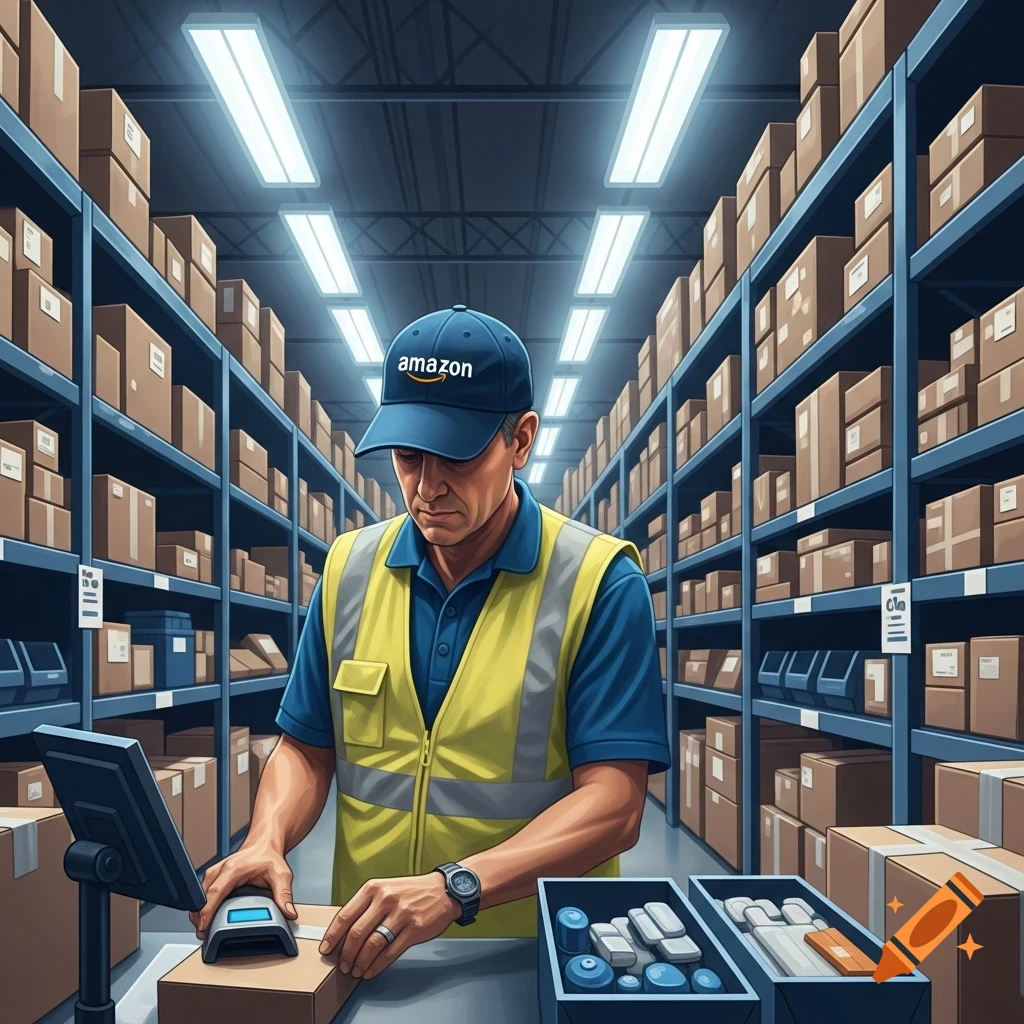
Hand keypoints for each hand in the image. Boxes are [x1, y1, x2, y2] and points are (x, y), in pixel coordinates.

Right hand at [189, 841, 297, 937]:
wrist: (265, 842)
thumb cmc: (269, 855)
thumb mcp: (281, 874)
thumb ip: (284, 894)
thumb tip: (288, 912)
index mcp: (233, 869)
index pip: (214, 893)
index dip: (206, 912)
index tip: (203, 928)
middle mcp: (221, 870)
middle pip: (202, 896)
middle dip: (199, 916)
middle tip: (203, 935)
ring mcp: (216, 872)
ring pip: (200, 894)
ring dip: (199, 912)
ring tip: (204, 930)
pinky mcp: (215, 876)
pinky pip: (204, 892)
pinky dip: (202, 905)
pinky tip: (207, 917)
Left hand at [318, 873, 458, 979]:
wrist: (443, 890)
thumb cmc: (411, 891)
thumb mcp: (385, 888)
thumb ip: (366, 905)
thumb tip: (345, 932)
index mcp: (374, 888)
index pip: (346, 915)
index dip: (333, 936)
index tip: (326, 949)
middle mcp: (386, 899)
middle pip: (357, 933)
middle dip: (346, 954)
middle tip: (342, 965)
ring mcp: (401, 914)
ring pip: (373, 944)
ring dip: (360, 962)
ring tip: (355, 970)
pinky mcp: (414, 928)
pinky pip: (390, 952)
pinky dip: (377, 965)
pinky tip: (371, 970)